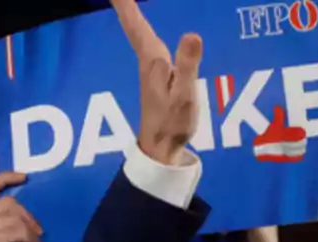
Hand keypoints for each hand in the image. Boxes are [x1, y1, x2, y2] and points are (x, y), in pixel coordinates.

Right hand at [0, 172, 43, 241]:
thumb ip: (11, 217)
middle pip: (9, 203)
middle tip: (38, 235)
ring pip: (16, 219)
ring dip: (30, 235)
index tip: (25, 177)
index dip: (6, 178)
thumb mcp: (6, 234)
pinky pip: (18, 232)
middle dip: (28, 218)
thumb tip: (29, 208)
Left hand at [111, 0, 202, 164]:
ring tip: (126, 1)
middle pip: (135, 26)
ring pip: (140, 34)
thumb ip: (188, 64)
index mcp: (153, 61)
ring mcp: (151, 70)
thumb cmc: (172, 124)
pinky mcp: (156, 78)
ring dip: (133, 15)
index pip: (136, 26)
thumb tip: (191, 35)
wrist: (160, 150)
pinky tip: (146, 32)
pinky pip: (148, 45)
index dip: (126, 6)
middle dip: (127, 6)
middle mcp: (148, 62)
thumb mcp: (185, 95)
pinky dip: (143, 30)